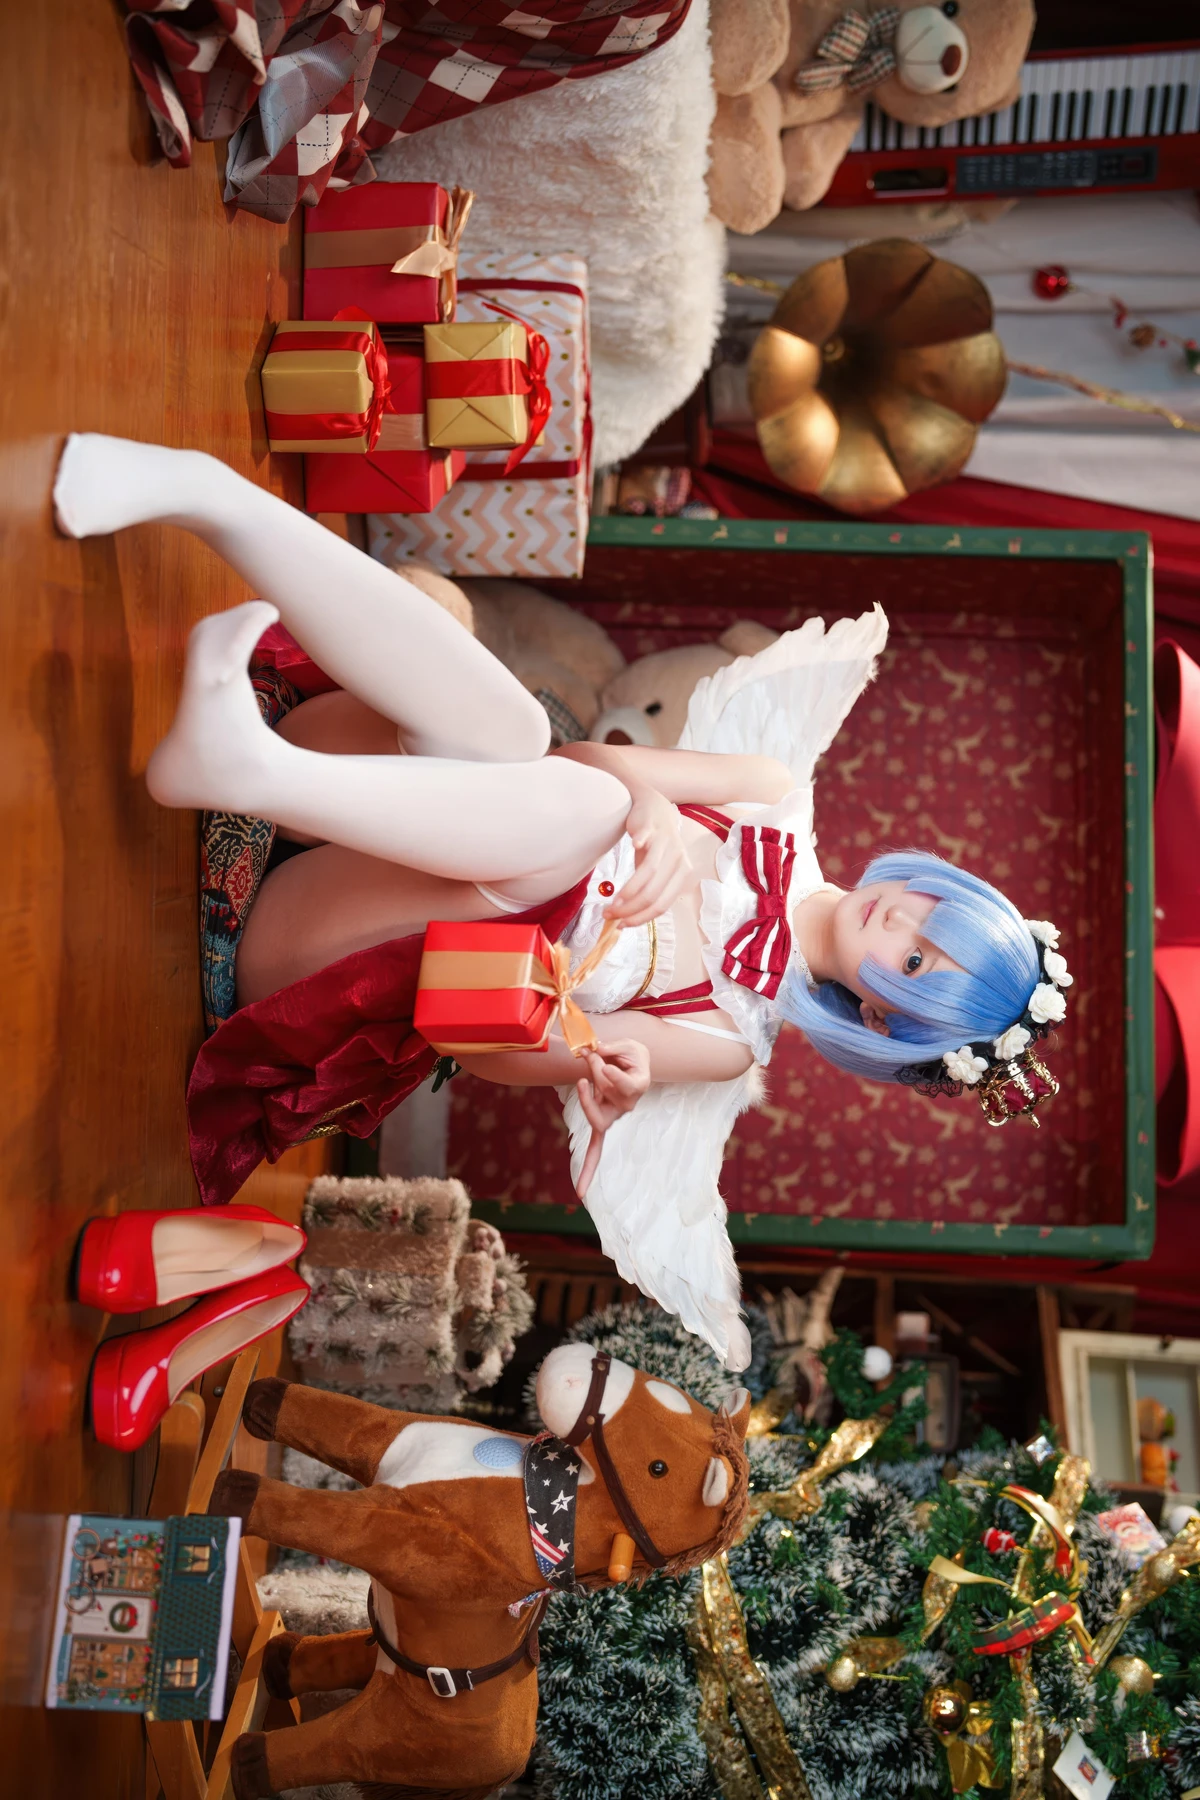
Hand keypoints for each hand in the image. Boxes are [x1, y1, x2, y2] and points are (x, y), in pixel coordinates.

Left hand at [574, 1038, 650, 1198]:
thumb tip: (589, 1051)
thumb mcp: (626, 1045)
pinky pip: (595, 1150)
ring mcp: (613, 1116)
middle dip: (598, 1080)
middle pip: (609, 1098)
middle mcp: (628, 1106)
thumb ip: (611, 1048)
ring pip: (597, 1118)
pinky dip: (588, 1170)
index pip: (625, 1086)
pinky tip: (580, 1193)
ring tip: (583, 1080)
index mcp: (639, 1087)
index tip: (604, 1061)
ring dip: (587, 1100)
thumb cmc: (630, 1055)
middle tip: (593, 1061)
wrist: (633, 1062)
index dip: (612, 1074)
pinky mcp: (601, 1121)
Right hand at [606, 788, 697, 927]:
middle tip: (609, 914)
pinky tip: (632, 844)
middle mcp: (678, 860)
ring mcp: (666, 842)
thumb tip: (626, 919)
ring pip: (649, 872)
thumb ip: (648, 891)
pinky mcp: (652, 827)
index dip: (641, 918)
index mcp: (682, 874)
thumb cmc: (654, 846)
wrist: (654, 809)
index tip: (621, 924)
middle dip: (629, 909)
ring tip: (611, 901)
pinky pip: (647, 836)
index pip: (662, 905)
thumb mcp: (656, 871)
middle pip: (653, 893)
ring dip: (628, 891)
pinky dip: (641, 841)